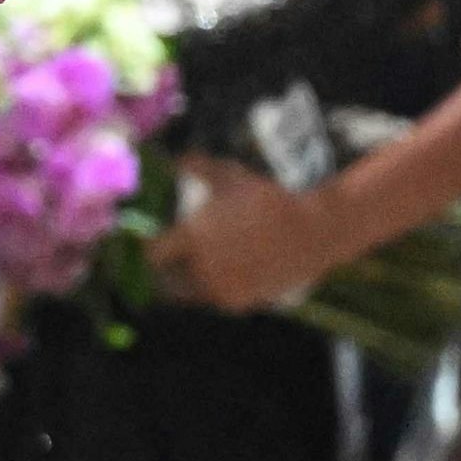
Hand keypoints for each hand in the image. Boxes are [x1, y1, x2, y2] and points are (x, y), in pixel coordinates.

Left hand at [150, 158, 329, 311]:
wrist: (311, 231)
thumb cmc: (266, 199)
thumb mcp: (229, 176)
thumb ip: (196, 166)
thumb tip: (173, 158)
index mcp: (192, 238)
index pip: (152, 254)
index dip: (148, 249)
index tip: (150, 244)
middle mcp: (201, 269)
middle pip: (164, 282)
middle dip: (161, 273)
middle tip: (166, 263)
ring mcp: (221, 289)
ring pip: (187, 296)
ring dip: (184, 286)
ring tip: (189, 271)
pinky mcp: (240, 303)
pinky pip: (213, 301)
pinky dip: (210, 292)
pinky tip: (216, 277)